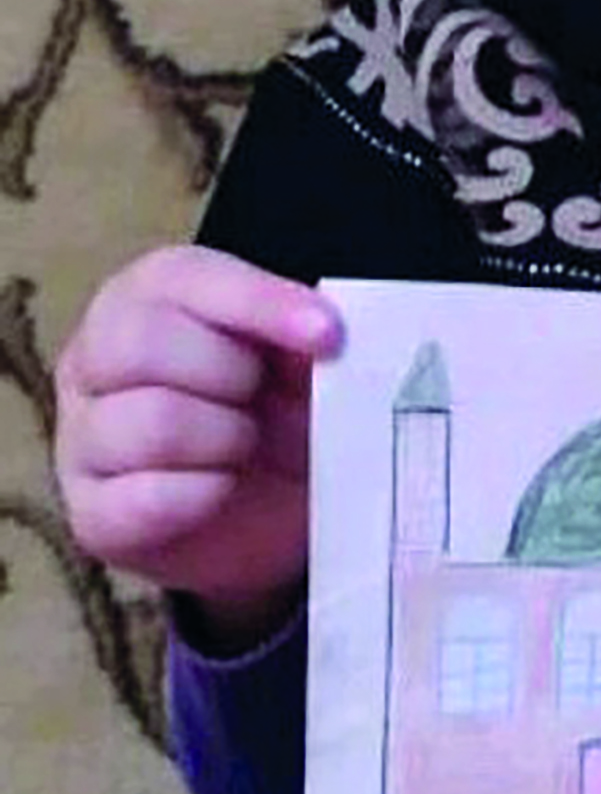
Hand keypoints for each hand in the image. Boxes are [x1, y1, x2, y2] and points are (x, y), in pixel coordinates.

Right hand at [54, 246, 341, 645]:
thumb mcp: (300, 360)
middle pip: (144, 343)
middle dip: (232, 375)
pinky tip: (222, 488)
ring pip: (153, 424)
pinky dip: (206, 496)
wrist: (263, 509)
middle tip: (264, 399)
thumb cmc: (274, 408)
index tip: (327, 334)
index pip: (188, 278)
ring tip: (245, 446)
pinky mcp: (90, 514)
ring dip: (226, 440)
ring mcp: (80, 438)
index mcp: (146, 295)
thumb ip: (302, 335)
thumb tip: (322, 334)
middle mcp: (94, 358)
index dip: (261, 304)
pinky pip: (145, 500)